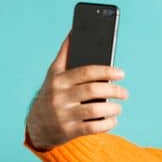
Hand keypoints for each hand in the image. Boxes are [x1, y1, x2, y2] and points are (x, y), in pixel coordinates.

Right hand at [25, 33, 127, 149]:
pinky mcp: (68, 131)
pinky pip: (93, 128)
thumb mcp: (53, 74)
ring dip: (113, 109)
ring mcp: (64, 115)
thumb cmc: (51, 94)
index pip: (86, 72)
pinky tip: (112, 120)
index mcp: (58, 80)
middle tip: (124, 92)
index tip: (121, 73)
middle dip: (114, 90)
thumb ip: (64, 54)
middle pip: (93, 90)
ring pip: (95, 111)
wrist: (36, 126)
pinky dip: (107, 124)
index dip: (106, 71)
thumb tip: (74, 30)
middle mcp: (60, 97)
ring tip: (118, 108)